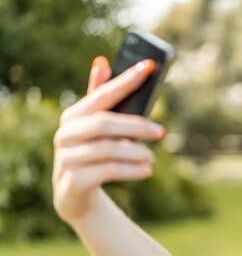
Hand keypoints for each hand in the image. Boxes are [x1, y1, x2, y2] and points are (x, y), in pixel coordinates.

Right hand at [53, 57, 165, 222]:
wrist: (75, 193)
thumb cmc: (92, 152)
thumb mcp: (95, 127)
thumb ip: (100, 98)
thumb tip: (102, 61)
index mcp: (73, 116)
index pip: (102, 94)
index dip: (125, 80)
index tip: (148, 67)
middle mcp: (66, 134)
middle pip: (105, 123)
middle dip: (136, 126)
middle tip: (161, 132)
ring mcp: (67, 157)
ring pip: (109, 149)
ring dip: (136, 153)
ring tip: (152, 158)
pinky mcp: (74, 180)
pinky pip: (108, 171)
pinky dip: (131, 170)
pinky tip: (147, 171)